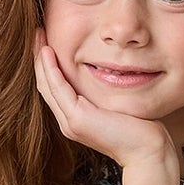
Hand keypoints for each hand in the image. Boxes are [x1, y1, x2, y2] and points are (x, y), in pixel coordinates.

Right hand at [33, 34, 179, 171]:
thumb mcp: (118, 104)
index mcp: (75, 118)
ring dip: (40, 59)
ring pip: (46, 85)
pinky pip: (58, 88)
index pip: (54, 87)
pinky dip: (51, 69)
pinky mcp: (77, 119)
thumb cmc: (140, 129)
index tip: (46, 40)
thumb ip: (106, 91)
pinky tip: (48, 51)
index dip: (47, 63)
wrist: (146, 152)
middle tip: (36, 32)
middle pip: (45, 84)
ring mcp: (70, 122)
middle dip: (39, 57)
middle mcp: (68, 121)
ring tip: (38, 36)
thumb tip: (111, 68)